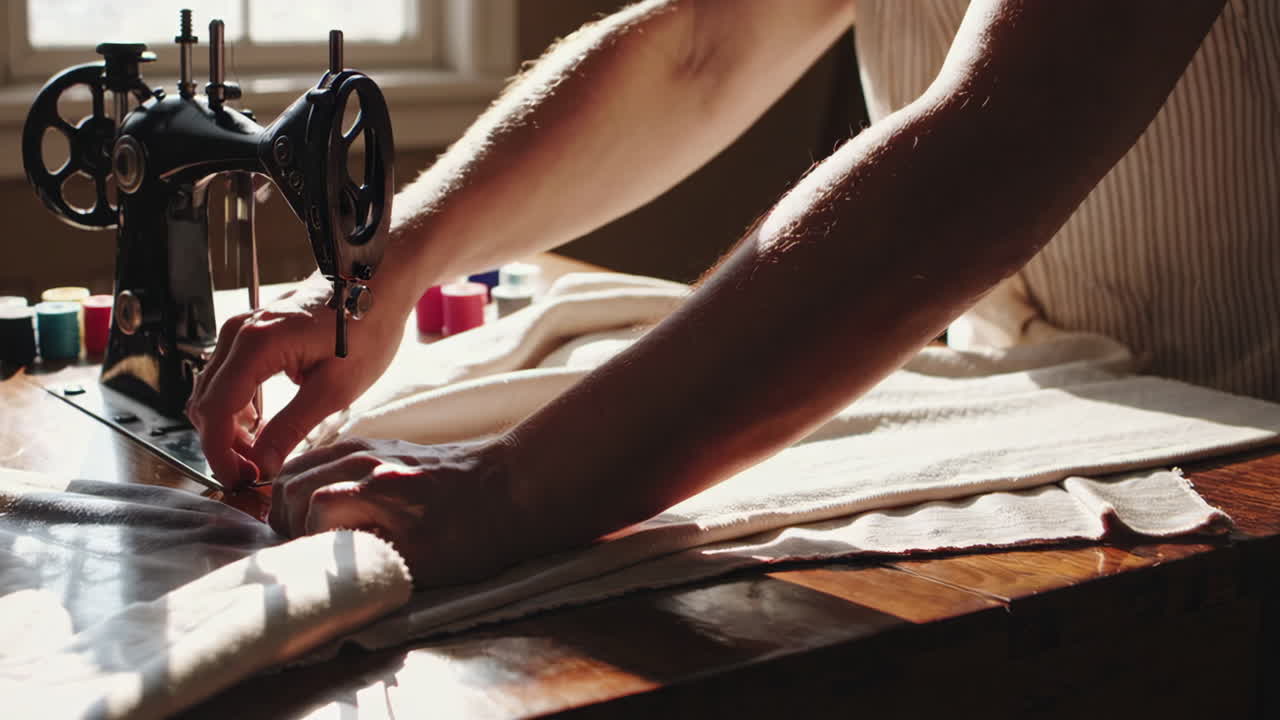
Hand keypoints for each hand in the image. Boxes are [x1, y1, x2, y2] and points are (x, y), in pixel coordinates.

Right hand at [188, 274, 410, 488]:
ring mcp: (241, 330)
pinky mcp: (251, 333)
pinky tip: (264, 428)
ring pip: (213, 393)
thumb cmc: (365, 328)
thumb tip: (264, 464)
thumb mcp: (335, 388)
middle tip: (254, 474)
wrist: (377, 285)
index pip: (216, 411)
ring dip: (230, 429)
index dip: (221, 453)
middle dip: (225, 445)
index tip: (239, 481)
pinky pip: (228, 379)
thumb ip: (292, 428)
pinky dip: (238, 408)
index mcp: (256, 345)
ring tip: (262, 455)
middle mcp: (238, 334)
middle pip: (207, 403)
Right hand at [268, 438, 524, 586]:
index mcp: (377, 489)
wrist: (508, 489)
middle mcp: (365, 459)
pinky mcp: (374, 443)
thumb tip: (321, 561)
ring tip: (311, 529)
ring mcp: (368, 445)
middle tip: (308, 548)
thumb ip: (365, 558)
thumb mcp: (420, 563)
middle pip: (290, 483)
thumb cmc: (471, 534)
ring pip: (299, 466)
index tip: (324, 561)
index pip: (308, 511)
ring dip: (293, 499)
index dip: (308, 543)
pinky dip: (309, 480)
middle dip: (288, 520)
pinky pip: (320, 456)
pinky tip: (327, 505)